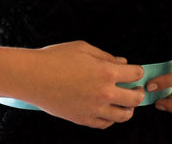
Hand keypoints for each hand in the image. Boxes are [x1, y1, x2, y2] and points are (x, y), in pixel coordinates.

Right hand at [26, 41, 145, 128]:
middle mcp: (104, 92)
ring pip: (123, 115)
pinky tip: (109, 111)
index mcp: (106, 72)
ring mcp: (94, 108)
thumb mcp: (82, 48)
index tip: (136, 72)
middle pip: (135, 99)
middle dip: (139, 92)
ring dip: (128, 109)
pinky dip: (111, 118)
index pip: (135, 74)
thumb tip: (121, 63)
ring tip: (126, 103)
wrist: (32, 76)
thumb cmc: (54, 58)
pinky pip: (105, 124)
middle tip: (136, 89)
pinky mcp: (83, 119)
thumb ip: (105, 56)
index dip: (138, 71)